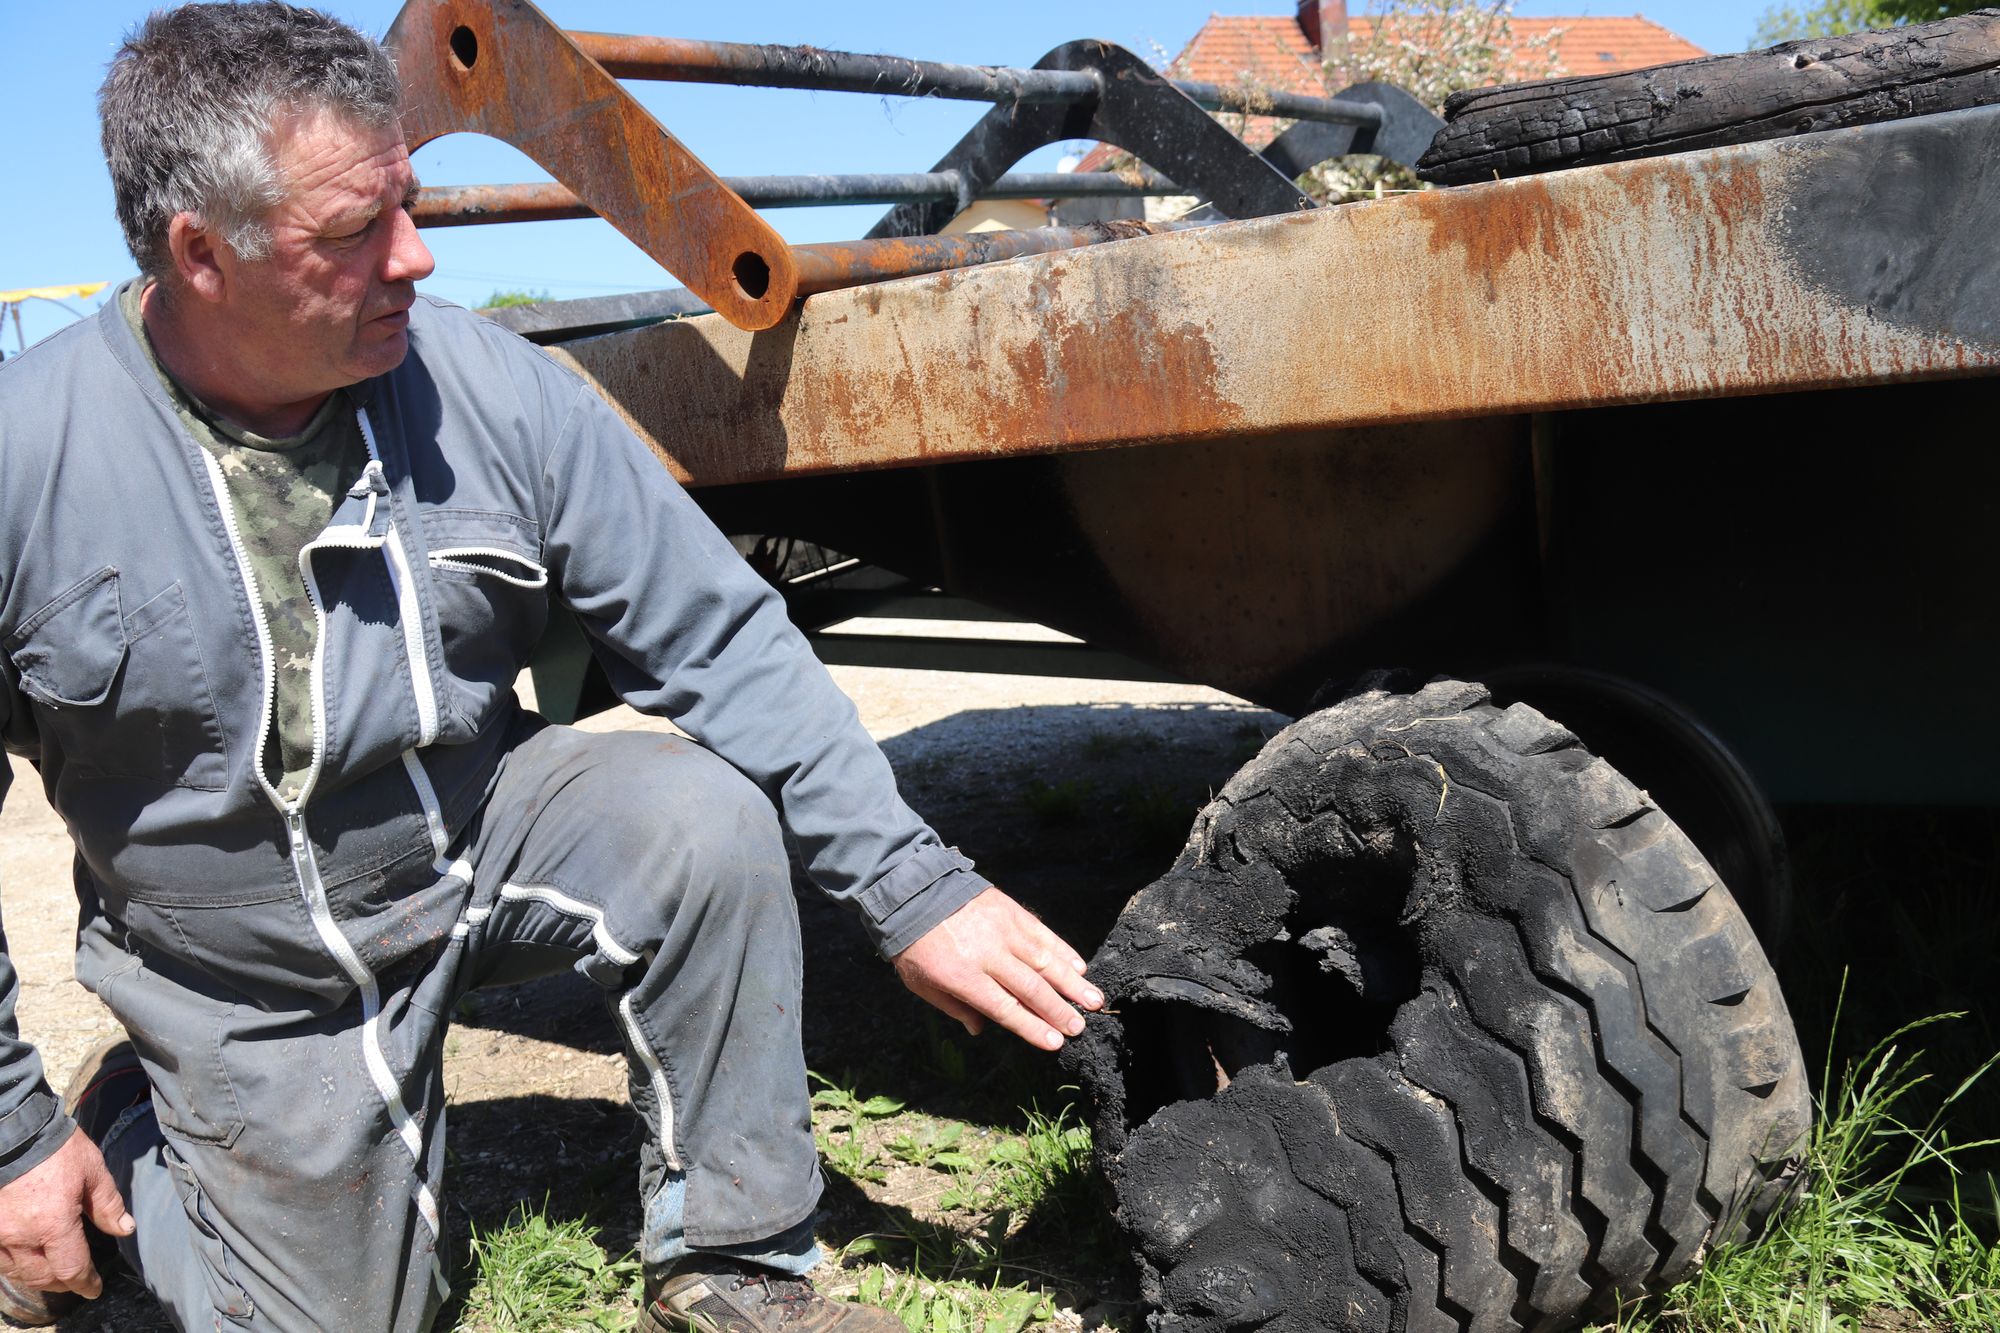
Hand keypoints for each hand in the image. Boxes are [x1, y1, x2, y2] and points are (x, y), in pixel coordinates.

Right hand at [0, 1128, 134, 1299]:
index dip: (84, 1283)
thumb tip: (125, 1229)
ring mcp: (0, 1234)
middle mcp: (22, 1236)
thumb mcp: (93, 1172)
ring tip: (57, 1273)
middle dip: (64, 1283)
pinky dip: (18, 1266)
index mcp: (53, 1224)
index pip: (71, 1268)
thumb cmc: (57, 1149)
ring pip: (18, 1272)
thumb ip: (108, 1205)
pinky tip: (30, 1260)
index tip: (94, 1289)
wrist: (15, 1133)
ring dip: (40, 1278)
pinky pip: (1, 1260)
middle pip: (43, 1277)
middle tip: (79, 1281)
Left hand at [891, 887, 1103, 1050]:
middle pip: (1031, 988)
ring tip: (1094, 1001)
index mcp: (963, 977)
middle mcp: (988, 955)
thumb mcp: (921, 984)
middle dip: (1059, 1011)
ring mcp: (1003, 931)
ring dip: (1073, 983)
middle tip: (1080, 1028)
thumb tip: (981, 1029)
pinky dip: (1064, 951)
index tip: (1056, 1042)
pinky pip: (1043, 934)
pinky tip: (1079, 967)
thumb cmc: (914, 945)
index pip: (1006, 1009)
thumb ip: (954, 1008)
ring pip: (1046, 961)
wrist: (913, 891)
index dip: (1032, 1027)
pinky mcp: (1011, 911)